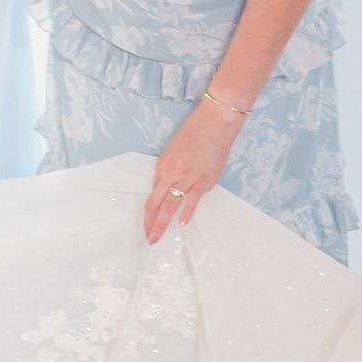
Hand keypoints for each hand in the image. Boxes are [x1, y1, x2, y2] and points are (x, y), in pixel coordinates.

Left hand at [142, 100, 237, 243]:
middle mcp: (172, 173)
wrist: (215, 122)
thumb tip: (167, 189)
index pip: (151, 196)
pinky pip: (192, 199)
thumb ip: (169, 171)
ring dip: (163, 223)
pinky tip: (182, 223)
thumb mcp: (174, 151)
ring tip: (157, 237)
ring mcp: (188, 177)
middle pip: (156, 204)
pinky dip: (187, 212)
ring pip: (171, 205)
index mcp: (162, 166)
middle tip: (148, 239)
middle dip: (151, 223)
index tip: (146, 225)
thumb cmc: (196, 133)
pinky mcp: (204, 180)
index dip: (147, 213)